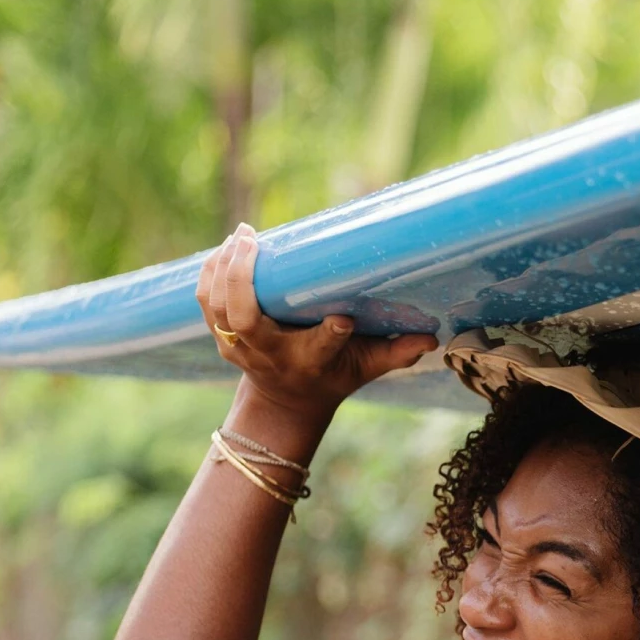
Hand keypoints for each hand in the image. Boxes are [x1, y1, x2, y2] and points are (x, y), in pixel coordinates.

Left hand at [196, 224, 438, 425]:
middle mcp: (271, 357)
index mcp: (310, 364)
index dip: (331, 335)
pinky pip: (207, 303)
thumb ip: (396, 353)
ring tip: (242, 236)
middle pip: (245, 319)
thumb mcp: (366, 368)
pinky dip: (210, 274)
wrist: (286, 402)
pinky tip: (226, 249)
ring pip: (219, 307)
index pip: (320, 350)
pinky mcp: (222, 336)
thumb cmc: (333, 376)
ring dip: (222, 268)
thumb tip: (432, 338)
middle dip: (241, 278)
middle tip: (252, 239)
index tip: (344, 318)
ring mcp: (241, 349)